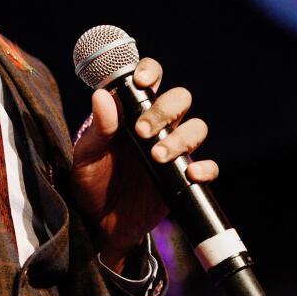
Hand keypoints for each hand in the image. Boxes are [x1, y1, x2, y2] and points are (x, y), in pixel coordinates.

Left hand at [69, 57, 218, 271]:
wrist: (100, 224)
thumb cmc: (91, 182)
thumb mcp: (87, 156)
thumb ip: (98, 129)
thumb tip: (101, 95)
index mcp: (131, 112)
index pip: (149, 79)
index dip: (151, 71)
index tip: (141, 82)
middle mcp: (157, 126)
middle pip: (179, 99)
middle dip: (165, 110)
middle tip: (141, 132)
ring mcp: (174, 151)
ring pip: (196, 127)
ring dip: (181, 138)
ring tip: (157, 156)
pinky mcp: (184, 177)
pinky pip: (208, 166)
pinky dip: (205, 167)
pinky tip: (190, 174)